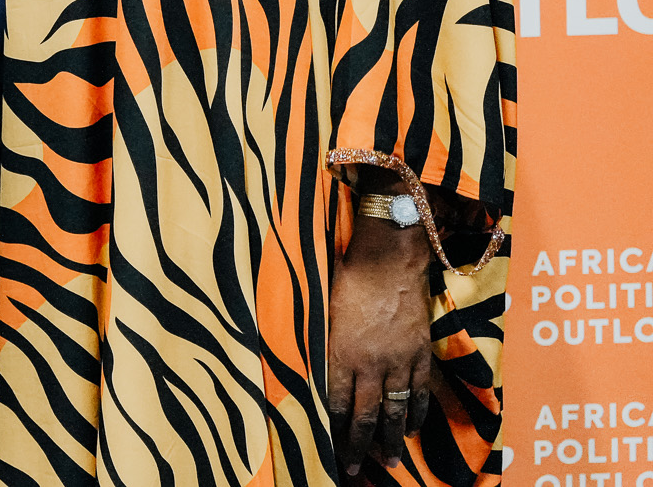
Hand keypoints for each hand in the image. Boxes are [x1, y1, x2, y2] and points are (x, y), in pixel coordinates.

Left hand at [327, 213, 433, 476]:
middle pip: (365, 415)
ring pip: (396, 411)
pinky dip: (417, 413)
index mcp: (340, 354)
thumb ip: (317, 342)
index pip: (332, 403)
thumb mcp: (320, 310)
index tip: (326, 448)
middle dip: (358, 445)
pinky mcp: (420, 354)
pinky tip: (413, 428)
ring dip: (392, 439)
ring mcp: (399, 362)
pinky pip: (420, 393)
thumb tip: (303, 363)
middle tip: (352, 468)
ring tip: (390, 461)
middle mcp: (370, 365)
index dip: (330, 428)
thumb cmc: (345, 277)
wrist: (388, 258)